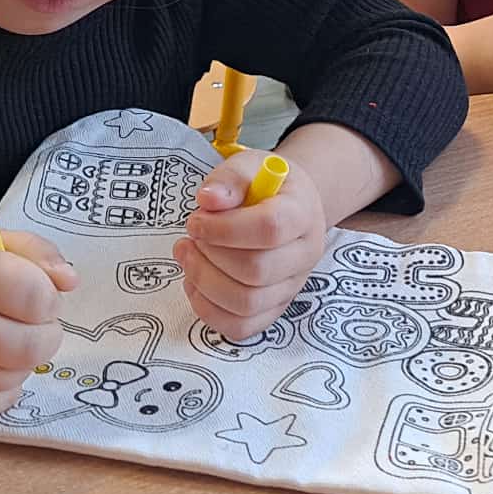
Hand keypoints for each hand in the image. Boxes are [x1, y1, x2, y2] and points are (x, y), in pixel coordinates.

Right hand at [0, 229, 75, 428]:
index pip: (38, 296)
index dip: (49, 299)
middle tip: (30, 327)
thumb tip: (70, 282)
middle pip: (34, 344)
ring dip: (20, 362)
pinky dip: (0, 390)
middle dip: (44, 335)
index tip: (37, 298)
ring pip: (19, 376)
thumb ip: (33, 251)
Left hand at [176, 151, 326, 341]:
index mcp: (303, 213)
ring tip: (187, 255)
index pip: (270, 229)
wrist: (287, 207)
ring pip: (247, 304)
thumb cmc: (264, 186)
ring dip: (205, 282)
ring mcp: (291, 287)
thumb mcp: (249, 166)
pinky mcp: (274, 308)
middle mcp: (305, 255)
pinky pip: (242, 327)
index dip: (225, 229)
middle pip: (257, 271)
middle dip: (210, 256)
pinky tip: (195, 283)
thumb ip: (229, 179)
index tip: (196, 221)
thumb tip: (207, 200)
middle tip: (190, 237)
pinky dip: (209, 310)